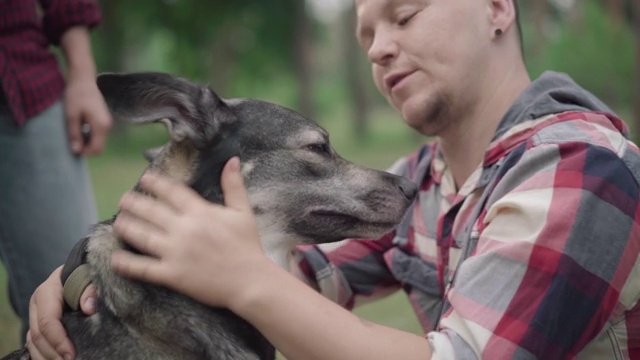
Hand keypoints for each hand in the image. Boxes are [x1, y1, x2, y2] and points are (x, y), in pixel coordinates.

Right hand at [26, 267, 96, 359]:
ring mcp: (35, 317)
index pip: (47, 321)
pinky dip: (45, 355)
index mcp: (46, 292)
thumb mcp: (89, 277)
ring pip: (33, 343)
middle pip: (38, 336)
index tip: (72, 355)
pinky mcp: (38, 325)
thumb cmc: (84, 275)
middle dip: (53, 353)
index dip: (59, 340)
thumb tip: (89, 308)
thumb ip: (90, 290)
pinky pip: (35, 345)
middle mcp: (36, 306)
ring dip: (47, 357)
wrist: (77, 273)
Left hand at [63, 76, 111, 154]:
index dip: (84, 152)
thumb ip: (74, 134)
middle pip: (99, 146)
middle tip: (71, 139)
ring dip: (86, 141)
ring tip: (74, 131)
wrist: (83, 80)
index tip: (72, 146)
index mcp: (101, 126)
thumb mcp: (71, 116)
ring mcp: (107, 122)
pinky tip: (79, 126)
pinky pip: (98, 134)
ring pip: (98, 140)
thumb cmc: (76, 96)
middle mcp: (107, 126)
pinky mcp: (104, 119)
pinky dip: (89, 135)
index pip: (97, 149)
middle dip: (86, 148)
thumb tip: (76, 151)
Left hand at [111, 157, 269, 307]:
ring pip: (142, 236)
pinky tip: (115, 258)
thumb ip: (234, 185)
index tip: (144, 179)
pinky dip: (127, 263)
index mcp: (201, 212)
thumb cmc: (247, 246)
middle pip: (151, 211)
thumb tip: (231, 159)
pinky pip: (144, 268)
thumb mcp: (243, 212)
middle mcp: (184, 229)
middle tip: (123, 200)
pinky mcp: (172, 274)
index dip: (155, 183)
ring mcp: (176, 252)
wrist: (249, 280)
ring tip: (117, 221)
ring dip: (126, 226)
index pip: (172, 192)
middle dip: (133, 203)